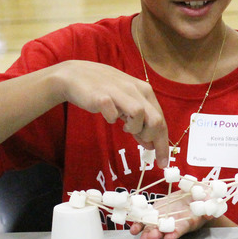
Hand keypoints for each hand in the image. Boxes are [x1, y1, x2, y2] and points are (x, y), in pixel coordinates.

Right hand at [54, 60, 170, 166]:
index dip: (163, 144)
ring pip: (139, 115)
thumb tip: (151, 144)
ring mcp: (119, 91)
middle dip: (151, 138)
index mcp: (144, 91)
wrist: (74, 75)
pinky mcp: (102, 96)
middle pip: (156, 120)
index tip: (163, 162)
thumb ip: (140, 122)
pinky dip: (112, 119)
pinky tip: (108, 116)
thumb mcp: (126, 105)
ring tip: (124, 127)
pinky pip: (112, 114)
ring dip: (134, 128)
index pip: (161, 120)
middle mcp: (135, 89)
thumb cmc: (103, 91)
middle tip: (142, 142)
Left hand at [129, 190, 210, 238]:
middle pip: (164, 232)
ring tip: (139, 234)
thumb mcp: (207, 199)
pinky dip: (139, 224)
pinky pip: (146, 220)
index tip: (169, 238)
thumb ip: (207, 205)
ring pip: (153, 228)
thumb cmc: (202, 198)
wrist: (193, 195)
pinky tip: (133, 227)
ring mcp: (163, 219)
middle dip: (156, 235)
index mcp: (187, 222)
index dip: (175, 234)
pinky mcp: (156, 213)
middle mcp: (174, 224)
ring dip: (145, 232)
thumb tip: (210, 213)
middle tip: (150, 237)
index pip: (181, 230)